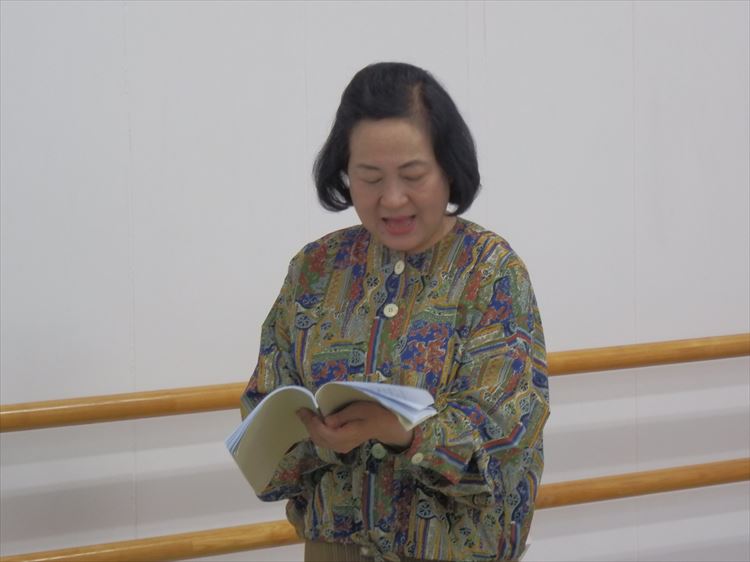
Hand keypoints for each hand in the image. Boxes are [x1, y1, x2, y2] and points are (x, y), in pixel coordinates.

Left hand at [297, 401, 413, 453]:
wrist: (384, 424)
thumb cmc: (372, 413)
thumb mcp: (357, 410)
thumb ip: (341, 417)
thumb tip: (325, 421)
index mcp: (345, 437)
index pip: (322, 432)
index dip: (310, 421)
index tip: (302, 409)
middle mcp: (340, 446)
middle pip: (318, 438)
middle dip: (308, 424)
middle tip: (301, 410)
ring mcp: (340, 447)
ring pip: (319, 441)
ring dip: (311, 428)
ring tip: (306, 414)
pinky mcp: (340, 445)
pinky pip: (324, 440)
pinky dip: (316, 431)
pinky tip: (314, 422)